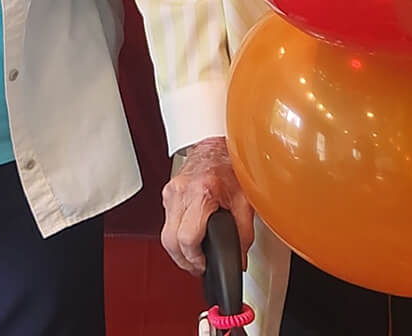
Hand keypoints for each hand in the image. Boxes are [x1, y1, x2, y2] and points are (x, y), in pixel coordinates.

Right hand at [161, 136, 254, 274]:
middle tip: (199, 266)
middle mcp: (181, 192)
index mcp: (202, 193)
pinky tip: (190, 235)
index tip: (205, 265)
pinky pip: (167, 221)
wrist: (217, 145)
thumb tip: (240, 258)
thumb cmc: (231, 167)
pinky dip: (176, 233)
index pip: (187, 238)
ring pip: (165, 233)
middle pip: (170, 241)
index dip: (195, 259)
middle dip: (184, 260)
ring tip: (195, 255)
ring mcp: (171, 191)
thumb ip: (244, 233)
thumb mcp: (246, 201)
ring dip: (178, 249)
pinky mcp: (168, 192)